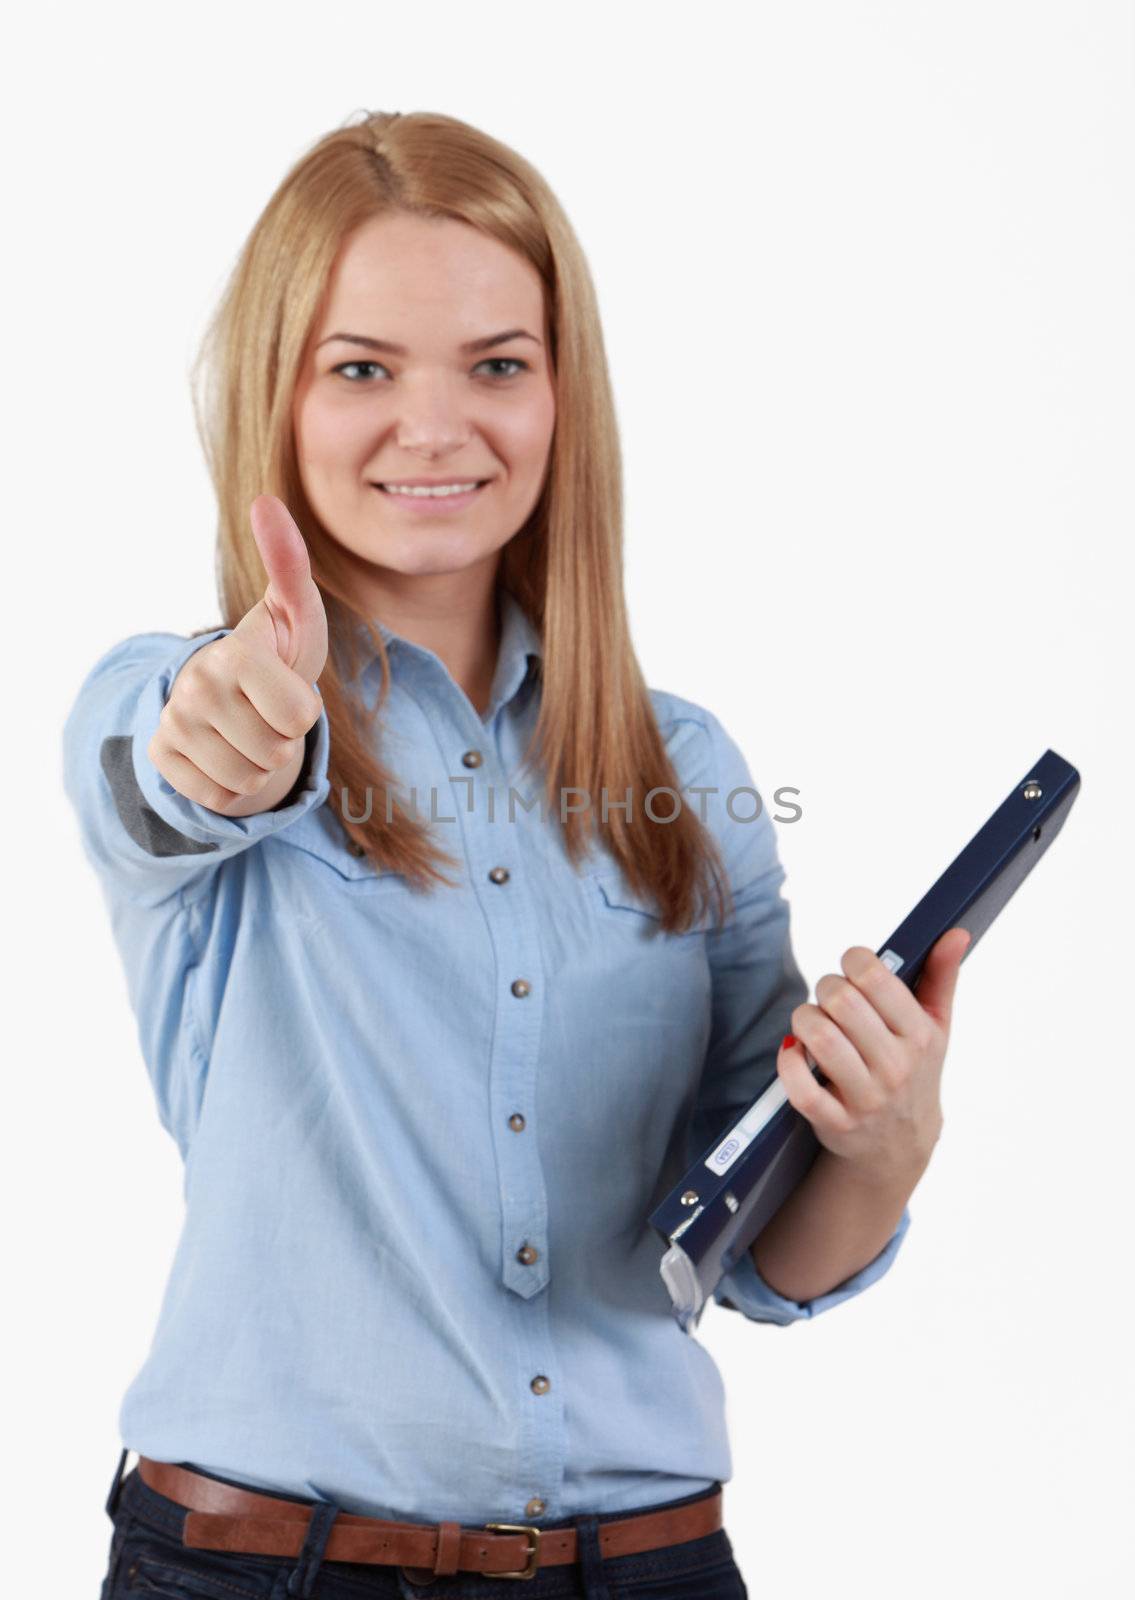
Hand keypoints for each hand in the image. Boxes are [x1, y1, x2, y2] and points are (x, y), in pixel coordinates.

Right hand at [147, 495, 327, 815]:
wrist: (231, 694)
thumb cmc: (276, 652)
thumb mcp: (295, 612)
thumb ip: (288, 562)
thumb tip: (265, 500)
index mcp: (233, 653)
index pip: (300, 716)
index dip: (305, 709)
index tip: (287, 686)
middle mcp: (194, 688)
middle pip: (276, 752)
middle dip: (283, 738)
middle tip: (268, 712)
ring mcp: (174, 725)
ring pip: (249, 779)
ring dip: (260, 763)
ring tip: (250, 730)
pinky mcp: (163, 759)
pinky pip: (221, 797)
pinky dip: (232, 784)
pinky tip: (224, 751)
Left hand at [777, 928, 970, 1186]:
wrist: (900, 1144)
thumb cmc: (914, 1070)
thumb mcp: (936, 1027)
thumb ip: (942, 976)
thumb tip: (956, 931)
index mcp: (920, 1036)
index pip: (876, 978)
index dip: (853, 961)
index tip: (852, 969)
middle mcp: (895, 1067)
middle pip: (841, 1002)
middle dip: (826, 988)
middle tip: (830, 998)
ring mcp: (865, 1098)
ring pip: (819, 1038)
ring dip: (804, 1019)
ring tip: (813, 1023)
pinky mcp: (835, 1122)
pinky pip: (800, 1087)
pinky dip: (788, 1061)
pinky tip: (795, 1051)